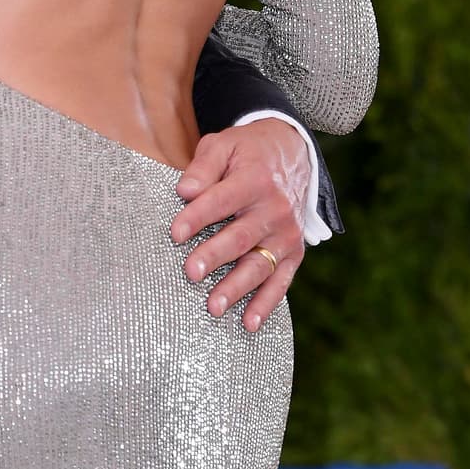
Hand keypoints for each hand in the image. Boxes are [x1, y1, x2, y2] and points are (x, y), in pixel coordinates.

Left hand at [169, 118, 310, 330]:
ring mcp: (287, 234)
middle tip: (191, 272)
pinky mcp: (294, 253)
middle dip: (215, 255)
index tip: (175, 233)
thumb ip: (203, 166)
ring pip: (260, 264)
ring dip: (237, 288)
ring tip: (213, 306)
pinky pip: (281, 281)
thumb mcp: (224, 145)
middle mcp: (275, 209)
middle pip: (241, 236)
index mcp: (255, 179)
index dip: (198, 217)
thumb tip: (184, 190)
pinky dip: (266, 304)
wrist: (293, 155)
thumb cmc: (248, 152)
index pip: (222, 200)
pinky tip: (248, 323)